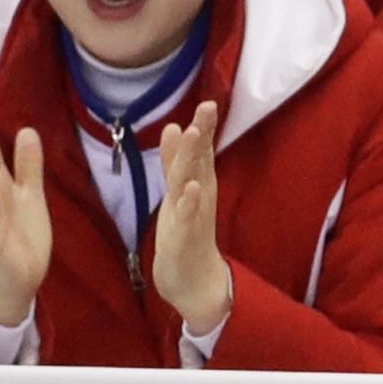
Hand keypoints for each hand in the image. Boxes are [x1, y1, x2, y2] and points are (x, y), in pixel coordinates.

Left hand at [151, 104, 231, 336]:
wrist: (194, 281)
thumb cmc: (185, 234)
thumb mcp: (177, 193)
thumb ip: (174, 162)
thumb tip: (173, 126)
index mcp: (198, 185)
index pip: (200, 151)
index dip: (203, 127)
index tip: (208, 102)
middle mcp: (200, 197)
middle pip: (200, 161)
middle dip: (202, 134)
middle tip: (208, 106)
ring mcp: (194, 217)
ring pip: (192, 183)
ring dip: (192, 160)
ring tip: (193, 135)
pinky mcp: (185, 238)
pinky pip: (188, 218)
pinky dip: (190, 203)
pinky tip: (192, 188)